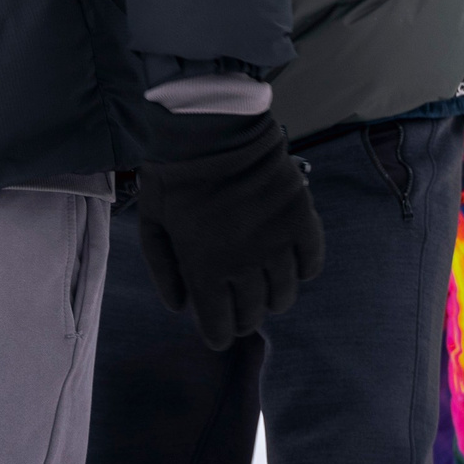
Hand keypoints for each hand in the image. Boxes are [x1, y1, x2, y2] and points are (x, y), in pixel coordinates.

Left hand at [134, 114, 325, 349]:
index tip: (218, 334)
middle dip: (244, 319)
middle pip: (252, 312)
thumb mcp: (151, 223)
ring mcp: (276, 241)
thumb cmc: (174, 175)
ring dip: (274, 300)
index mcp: (205, 267)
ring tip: (266, 294)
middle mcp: (244, 262)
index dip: (219, 335)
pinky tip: (293, 268)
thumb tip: (179, 307)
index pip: (219, 324)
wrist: (209, 129)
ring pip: (284, 293)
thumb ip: (163, 269)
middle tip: (239, 312)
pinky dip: (304, 270)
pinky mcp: (300, 218)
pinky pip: (312, 260)